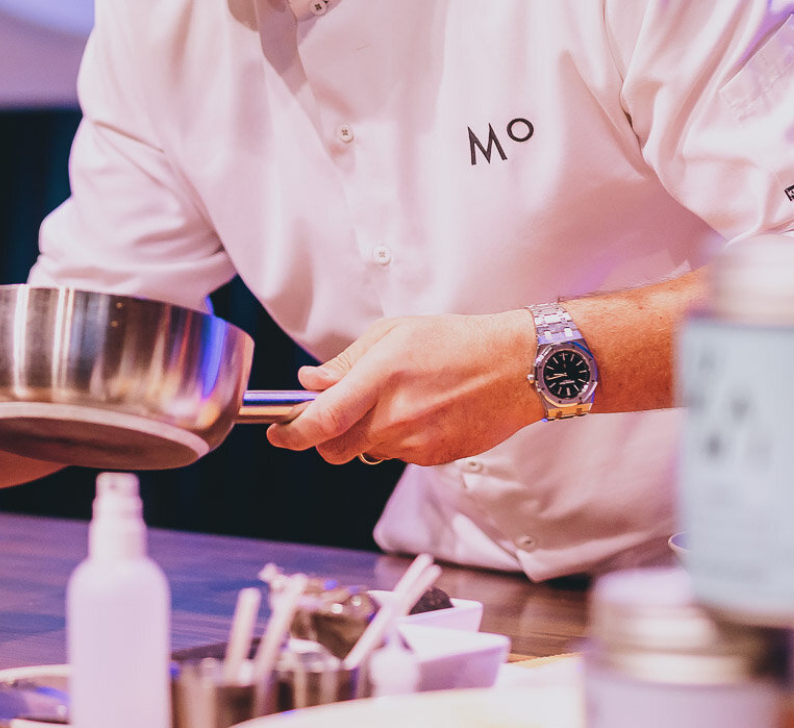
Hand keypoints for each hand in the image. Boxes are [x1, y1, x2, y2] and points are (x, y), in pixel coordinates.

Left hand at [265, 310, 537, 465]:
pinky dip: (396, 438)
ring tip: (395, 400)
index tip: (278, 433)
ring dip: (365, 434)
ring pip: (366, 451)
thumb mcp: (395, 335)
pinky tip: (420, 412)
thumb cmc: (458, 343)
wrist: (516, 368)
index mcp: (380, 380)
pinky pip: (397, 455)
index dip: (292, 433)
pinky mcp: (433, 458)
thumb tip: (310, 382)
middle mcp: (395, 418)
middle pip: (334, 449)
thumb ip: (347, 362)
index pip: (322, 420)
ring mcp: (415, 443)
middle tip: (328, 418)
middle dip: (322, 438)